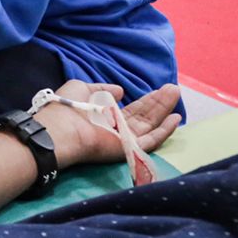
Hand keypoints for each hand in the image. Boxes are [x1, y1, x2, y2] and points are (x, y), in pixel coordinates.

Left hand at [33, 81, 180, 169]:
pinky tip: (175, 118)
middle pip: (144, 116)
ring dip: (164, 110)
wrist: (61, 128)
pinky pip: (151, 140)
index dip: (145, 100)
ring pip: (150, 125)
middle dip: (158, 102)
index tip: (158, 90)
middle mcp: (116, 129)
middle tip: (173, 88)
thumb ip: (102, 89)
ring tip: (175, 93)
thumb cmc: (67, 106)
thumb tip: (121, 90)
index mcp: (105, 116)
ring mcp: (124, 140)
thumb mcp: (82, 88)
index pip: (131, 110)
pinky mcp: (129, 149)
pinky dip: (164, 130)